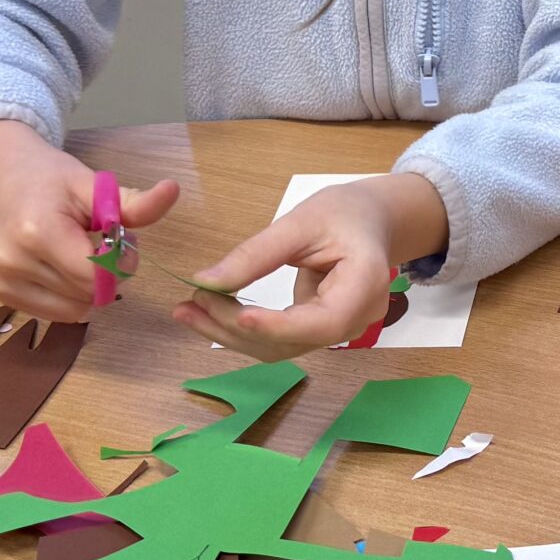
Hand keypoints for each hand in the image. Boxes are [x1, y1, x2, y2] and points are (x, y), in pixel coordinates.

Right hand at [0, 119, 179, 322]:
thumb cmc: (47, 177)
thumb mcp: (92, 183)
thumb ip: (133, 202)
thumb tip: (173, 190)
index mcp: (38, 232)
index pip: (96, 276)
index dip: (120, 265)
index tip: (122, 240)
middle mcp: (14, 261)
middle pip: (87, 294)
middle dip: (107, 274)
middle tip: (101, 242)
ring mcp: (1, 281)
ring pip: (73, 310)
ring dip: (88, 289)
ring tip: (79, 252)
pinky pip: (53, 313)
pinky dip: (68, 296)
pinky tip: (62, 266)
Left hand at [171, 174, 447, 359]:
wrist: (371, 221)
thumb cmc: (343, 212)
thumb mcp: (300, 221)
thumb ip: (256, 254)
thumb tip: (205, 281)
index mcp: (366, 284)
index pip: (323, 321)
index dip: (279, 326)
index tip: (237, 316)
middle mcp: (358, 318)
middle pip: (295, 340)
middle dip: (238, 328)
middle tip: (190, 304)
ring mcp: (341, 330)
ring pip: (282, 347)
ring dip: (232, 334)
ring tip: (188, 311)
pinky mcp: (320, 331)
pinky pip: (280, 340)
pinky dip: (244, 331)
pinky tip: (210, 316)